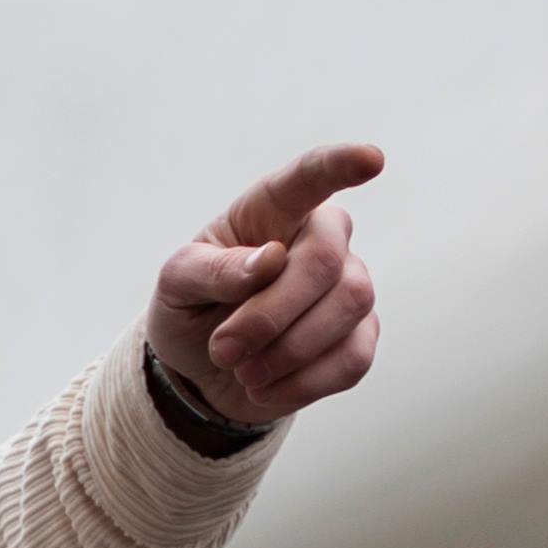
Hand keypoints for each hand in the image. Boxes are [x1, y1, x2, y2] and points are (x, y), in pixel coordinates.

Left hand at [147, 143, 387, 434]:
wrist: (202, 370)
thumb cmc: (191, 309)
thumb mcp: (176, 286)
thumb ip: (212, 269)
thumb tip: (269, 259)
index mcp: (273, 210)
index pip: (310, 176)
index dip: (341, 164)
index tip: (371, 159)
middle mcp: (322, 238)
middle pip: (325, 261)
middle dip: (271, 313)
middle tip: (224, 349)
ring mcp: (349, 284)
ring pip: (349, 306)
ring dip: (286, 351)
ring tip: (243, 370)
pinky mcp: (360, 335)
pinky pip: (353, 358)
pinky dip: (301, 384)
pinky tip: (265, 388)